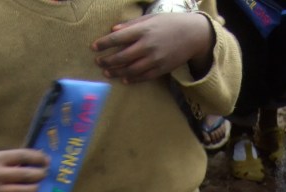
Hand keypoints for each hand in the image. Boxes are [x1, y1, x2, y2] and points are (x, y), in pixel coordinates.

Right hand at [0, 150, 49, 191]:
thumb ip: (15, 159)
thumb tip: (41, 157)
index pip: (23, 156)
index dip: (39, 158)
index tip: (47, 161)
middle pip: (26, 174)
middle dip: (40, 175)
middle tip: (45, 175)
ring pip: (24, 191)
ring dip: (35, 188)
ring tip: (38, 186)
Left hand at [92, 13, 214, 82]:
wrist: (192, 35)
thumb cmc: (169, 23)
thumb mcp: (150, 18)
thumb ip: (131, 26)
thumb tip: (114, 30)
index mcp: (143, 30)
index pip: (118, 38)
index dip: (104, 43)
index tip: (93, 47)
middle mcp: (147, 46)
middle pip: (121, 57)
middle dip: (107, 61)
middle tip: (98, 63)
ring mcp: (154, 59)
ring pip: (130, 69)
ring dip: (117, 72)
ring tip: (107, 73)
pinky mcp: (161, 69)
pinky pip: (143, 77)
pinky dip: (132, 79)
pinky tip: (124, 79)